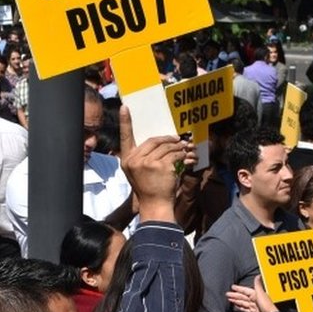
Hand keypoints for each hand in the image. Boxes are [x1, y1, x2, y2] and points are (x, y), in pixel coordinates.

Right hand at [119, 107, 196, 222]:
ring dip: (179, 147)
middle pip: (153, 140)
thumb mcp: (137, 172)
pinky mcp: (160, 166)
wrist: (155, 205)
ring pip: (166, 146)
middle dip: (168, 139)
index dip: (124, 121)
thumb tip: (159, 141)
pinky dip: (183, 155)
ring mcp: (147, 163)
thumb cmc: (148, 188)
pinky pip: (175, 154)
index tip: (125, 107)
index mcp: (127, 159)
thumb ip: (142, 156)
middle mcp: (134, 159)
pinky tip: (188, 158)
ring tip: (186, 149)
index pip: (125, 137)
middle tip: (178, 139)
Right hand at [227, 276, 278, 311]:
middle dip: (235, 295)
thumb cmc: (265, 304)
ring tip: (229, 299)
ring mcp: (253, 306)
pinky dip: (240, 307)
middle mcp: (254, 299)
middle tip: (227, 294)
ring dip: (236, 301)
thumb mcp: (260, 293)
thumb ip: (257, 285)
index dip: (239, 288)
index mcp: (255, 294)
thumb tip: (258, 275)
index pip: (245, 290)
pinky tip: (235, 306)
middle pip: (242, 296)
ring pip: (242, 302)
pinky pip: (244, 309)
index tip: (232, 287)